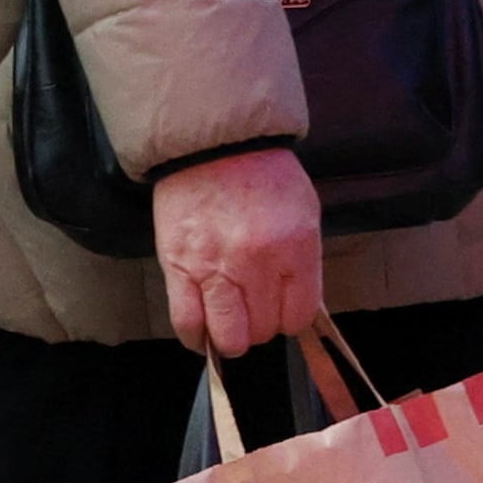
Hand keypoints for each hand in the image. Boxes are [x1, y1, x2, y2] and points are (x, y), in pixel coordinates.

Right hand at [153, 144, 324, 360]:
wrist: (212, 143)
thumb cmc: (261, 173)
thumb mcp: (303, 211)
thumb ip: (302, 261)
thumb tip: (297, 304)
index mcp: (295, 246)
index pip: (299, 315)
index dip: (290, 319)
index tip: (282, 311)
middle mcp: (257, 262)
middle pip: (265, 328)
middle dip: (261, 327)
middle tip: (254, 312)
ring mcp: (215, 267)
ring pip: (229, 335)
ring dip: (231, 339)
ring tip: (229, 327)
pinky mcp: (179, 266)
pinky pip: (188, 321)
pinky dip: (196, 337)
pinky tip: (202, 334)